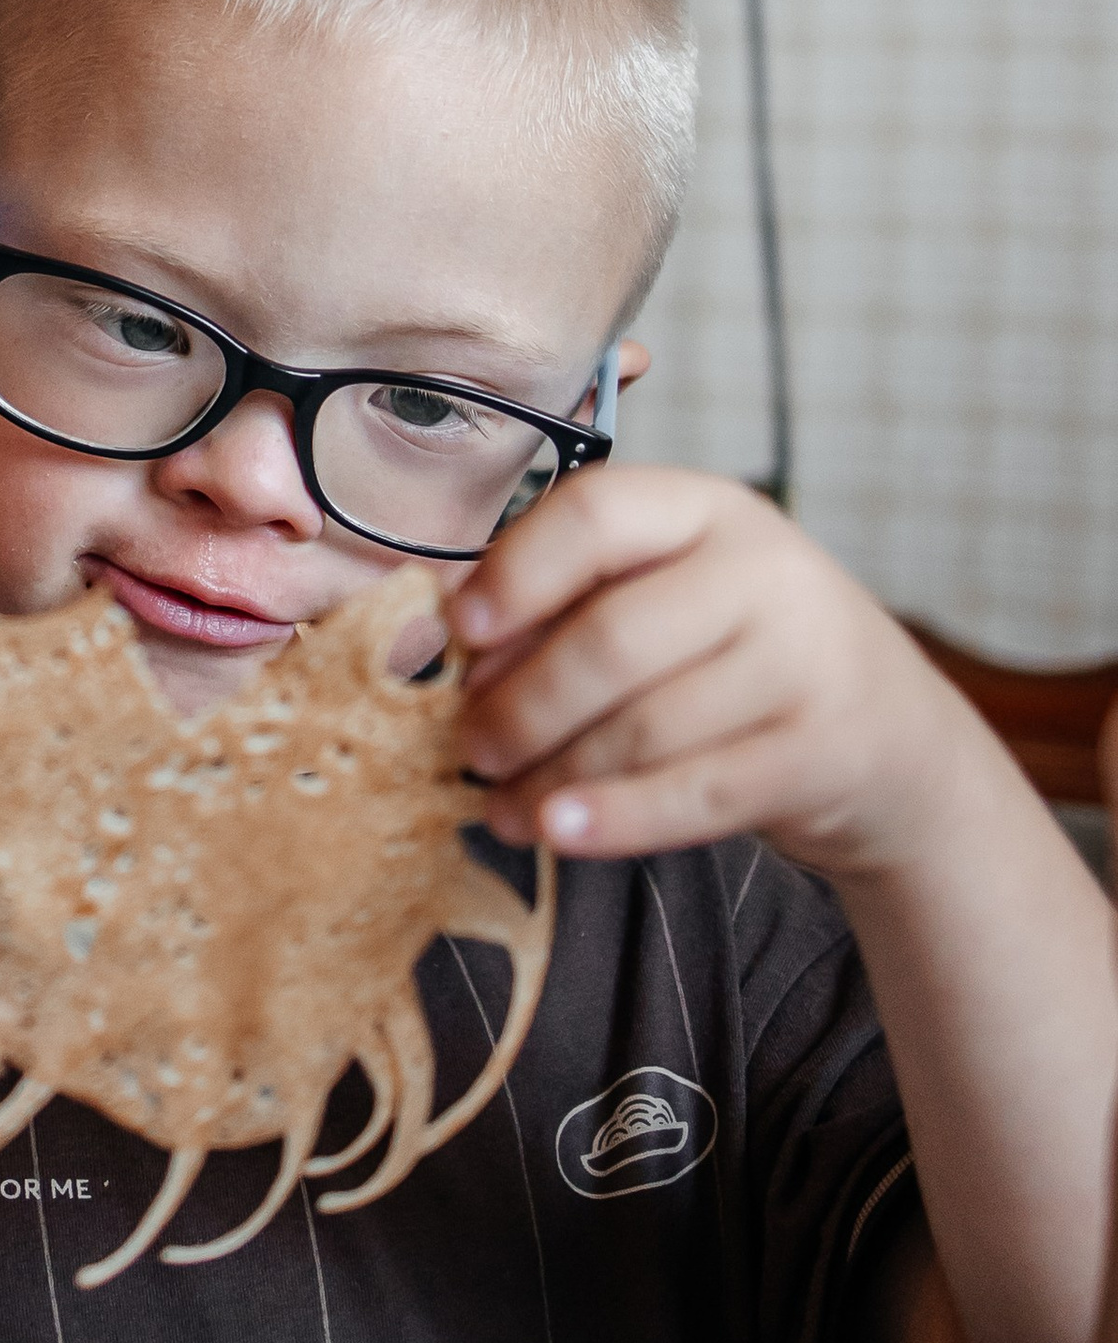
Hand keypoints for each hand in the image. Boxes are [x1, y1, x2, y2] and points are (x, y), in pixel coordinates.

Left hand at [450, 467, 981, 880]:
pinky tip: (556, 832)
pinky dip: (615, 819)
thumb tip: (448, 641)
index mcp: (709, 509)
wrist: (895, 739)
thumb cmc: (740, 658)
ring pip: (644, 727)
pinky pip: (695, 793)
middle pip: (611, 638)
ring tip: (497, 804)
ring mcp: (806, 660)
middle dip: (521, 704)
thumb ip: (572, 605)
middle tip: (469, 746)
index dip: (517, 572)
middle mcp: (767, 569)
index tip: (461, 629)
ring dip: (553, 776)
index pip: (597, 513)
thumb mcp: (673, 599)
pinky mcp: (824, 752)